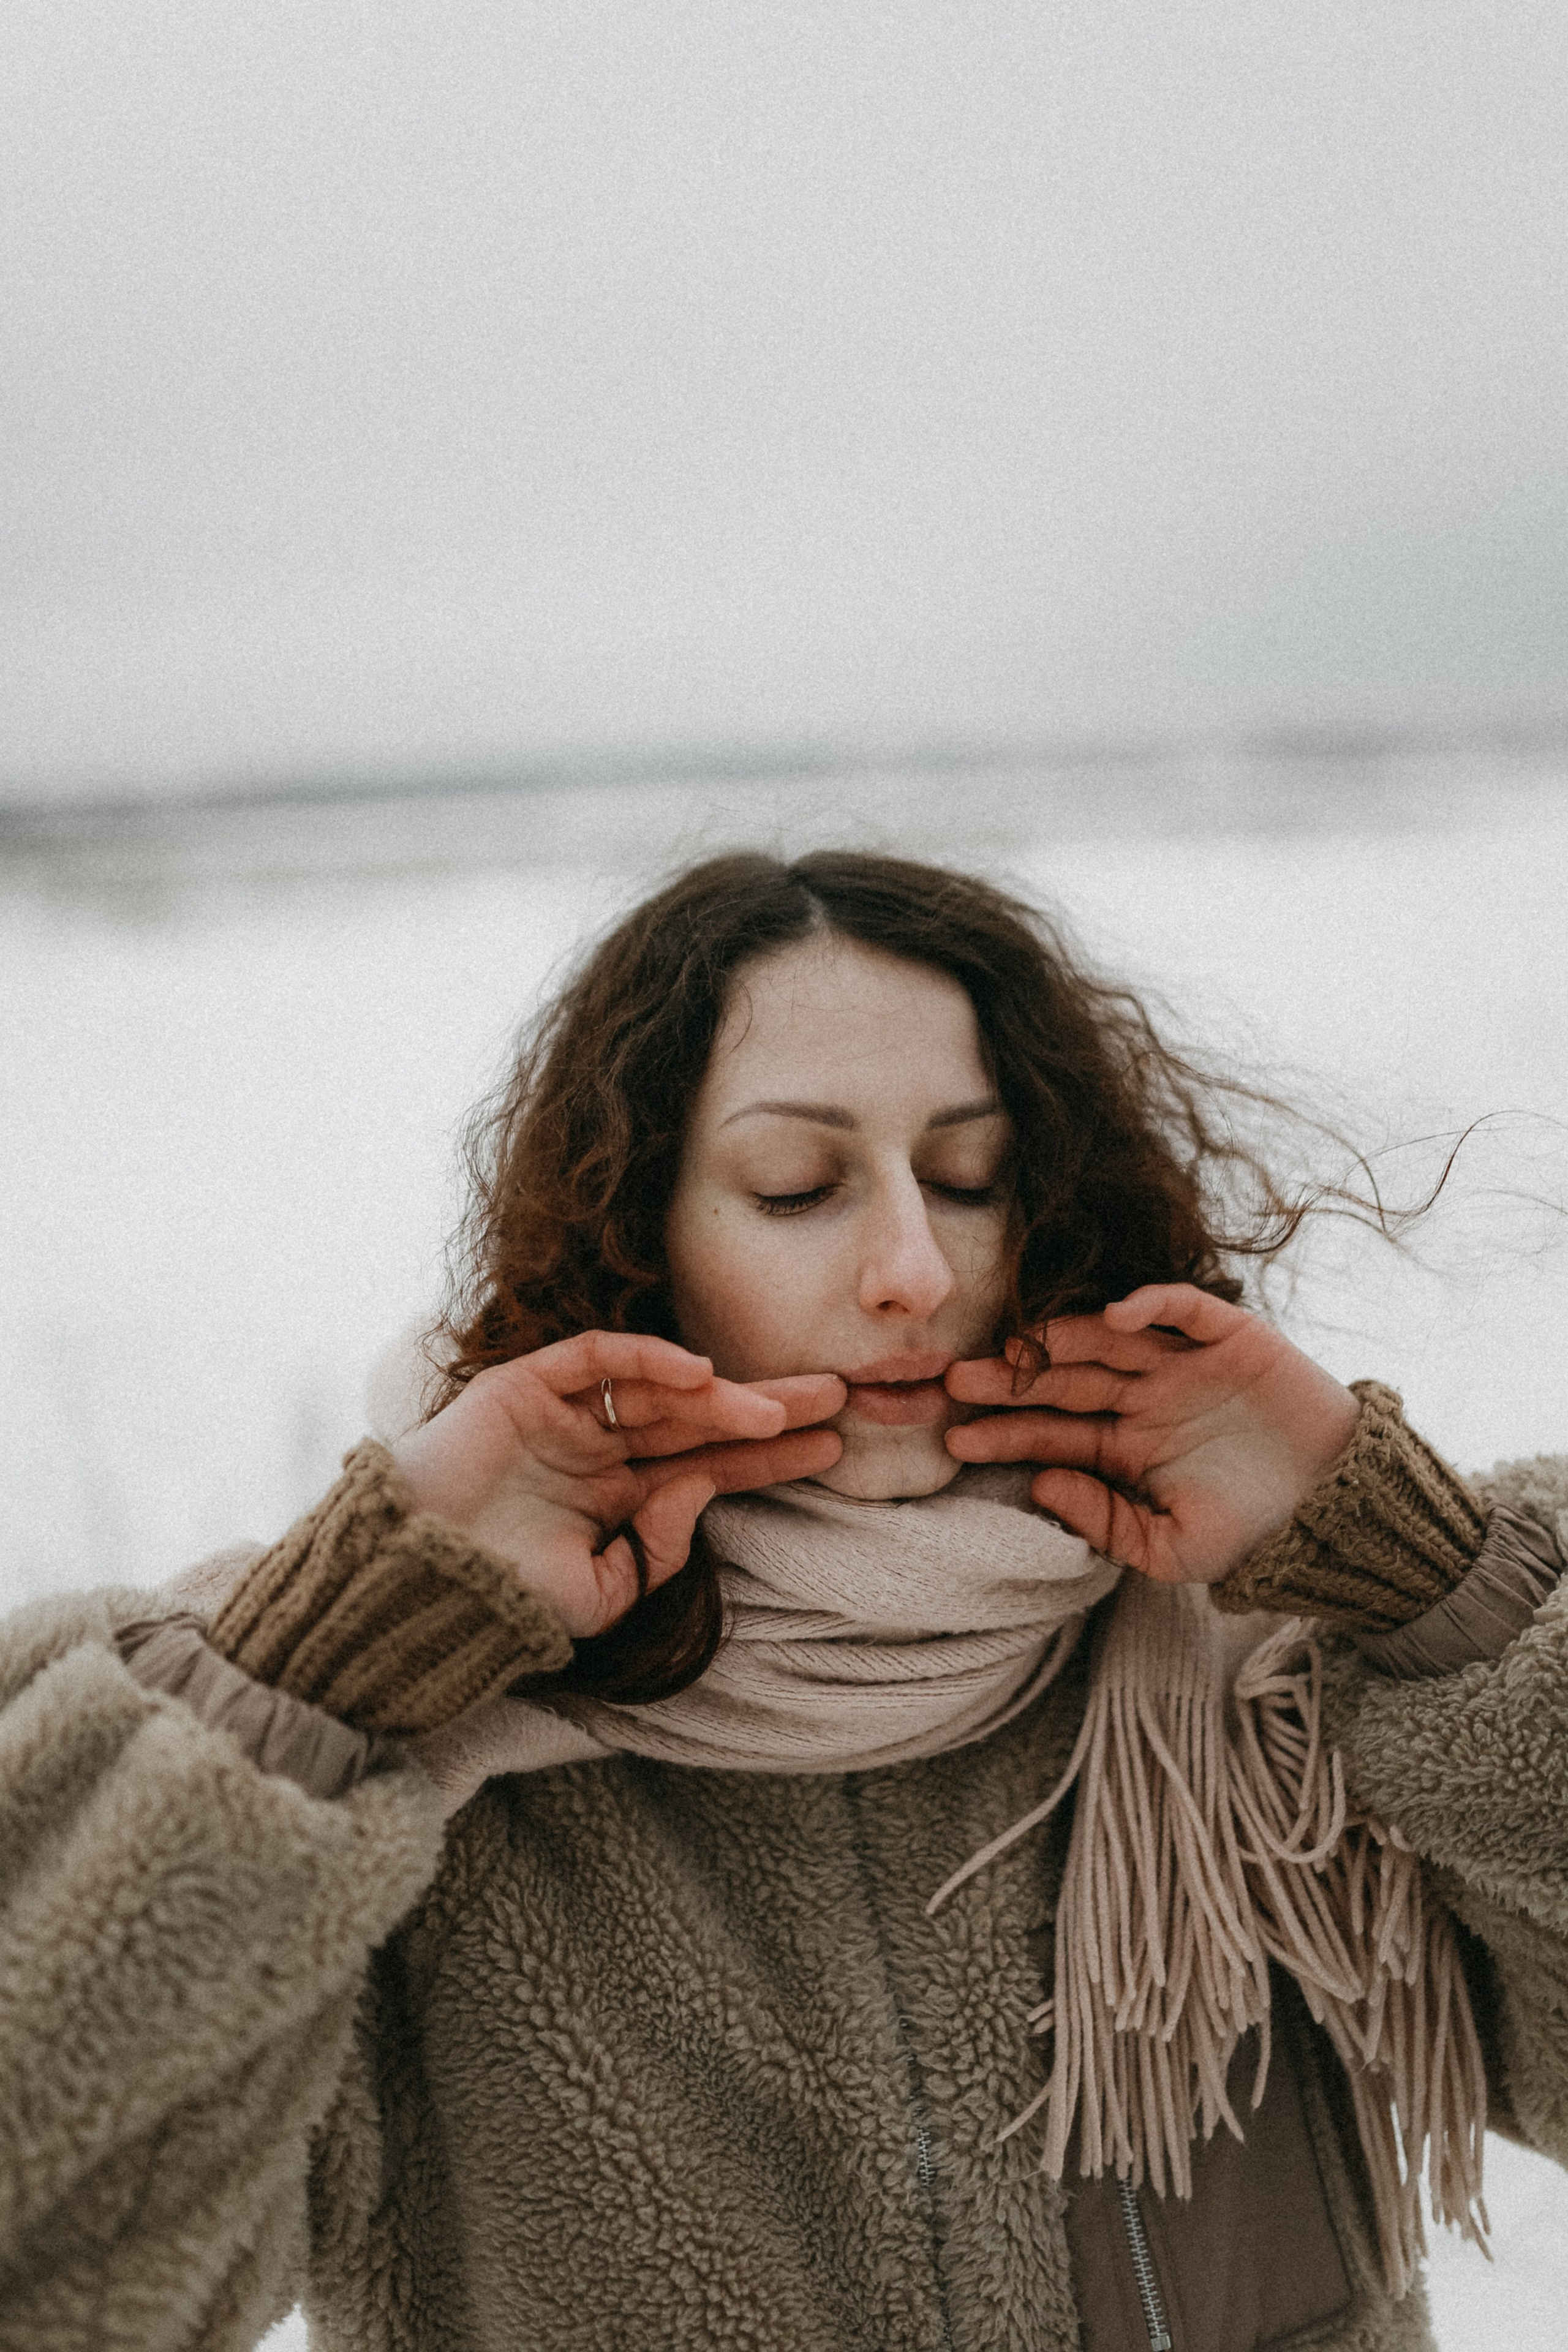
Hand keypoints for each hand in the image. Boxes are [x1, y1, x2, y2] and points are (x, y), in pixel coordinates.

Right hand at [392, 1332, 845, 1634]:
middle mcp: (598, 1449)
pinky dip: (649, 1358)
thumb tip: (701, 1493)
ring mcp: (565, 1414)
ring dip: (721, 1396)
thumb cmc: (503, 1598)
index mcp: (617, 1498)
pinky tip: (698, 1373)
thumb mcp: (601, 1596)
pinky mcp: (529, 1384)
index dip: (768, 1455)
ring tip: (778, 1410)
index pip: (709, 1466)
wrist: (416, 1581)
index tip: (832, 1447)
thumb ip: (658, 1553)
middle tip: (839, 1397)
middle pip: (698, 1419)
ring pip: (658, 1389)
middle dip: (767, 1408)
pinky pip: (598, 1357)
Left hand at [943, 1284, 1359, 1583]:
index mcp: (1124, 1445)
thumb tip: (1042, 1485)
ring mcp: (1181, 1364)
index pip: (1051, 1433)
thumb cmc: (1252, 1529)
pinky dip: (1151, 1305)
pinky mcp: (1227, 1337)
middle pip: (1065, 1380)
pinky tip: (1117, 1315)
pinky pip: (1182, 1309)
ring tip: (1018, 1347)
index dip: (1005, 1433)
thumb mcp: (1172, 1549)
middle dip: (1011, 1381)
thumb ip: (1106, 1524)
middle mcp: (1143, 1397)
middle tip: (956, 1380)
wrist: (1335, 1505)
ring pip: (1108, 1340)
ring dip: (1062, 1338)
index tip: (956, 1439)